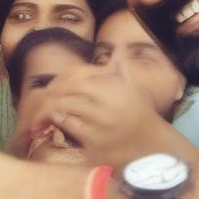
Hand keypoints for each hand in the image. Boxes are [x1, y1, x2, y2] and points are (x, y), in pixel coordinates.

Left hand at [25, 64, 183, 169]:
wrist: (153, 148)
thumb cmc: (141, 117)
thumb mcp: (135, 89)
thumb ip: (122, 70)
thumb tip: (117, 50)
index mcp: (114, 85)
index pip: (77, 74)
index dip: (61, 80)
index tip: (55, 87)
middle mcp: (107, 102)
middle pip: (67, 89)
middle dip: (52, 94)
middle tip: (44, 100)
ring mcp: (100, 123)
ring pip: (65, 107)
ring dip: (53, 109)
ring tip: (48, 112)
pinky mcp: (94, 142)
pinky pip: (69, 127)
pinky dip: (60, 123)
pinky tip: (58, 124)